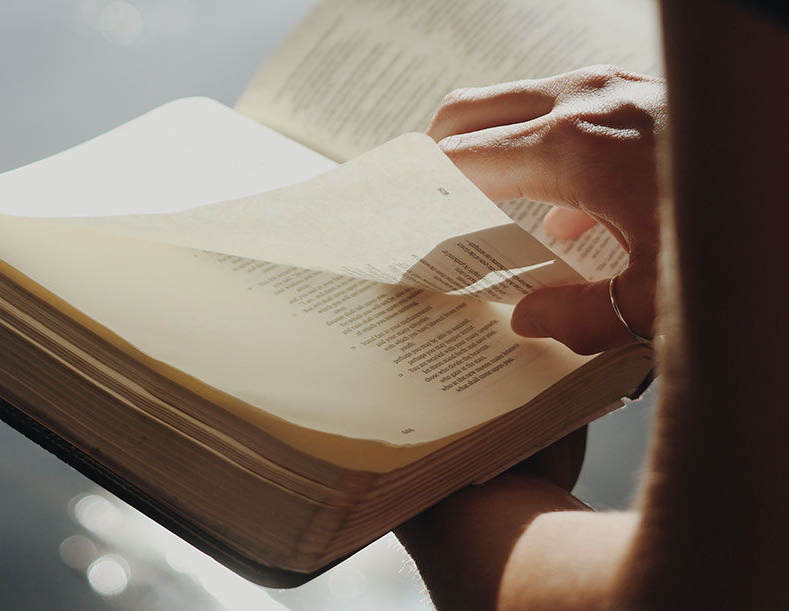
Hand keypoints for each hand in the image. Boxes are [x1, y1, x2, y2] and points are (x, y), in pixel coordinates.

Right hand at [428, 65, 665, 353]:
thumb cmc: (745, 229)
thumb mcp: (661, 298)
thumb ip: (582, 318)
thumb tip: (528, 319)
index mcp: (570, 147)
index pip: (459, 158)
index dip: (421, 190)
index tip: (400, 219)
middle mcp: (582, 101)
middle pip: (468, 113)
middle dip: (435, 157)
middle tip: (424, 206)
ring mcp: (611, 86)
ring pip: (512, 105)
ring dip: (488, 150)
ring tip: (483, 210)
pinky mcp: (638, 89)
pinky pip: (562, 110)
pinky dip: (539, 148)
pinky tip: (566, 213)